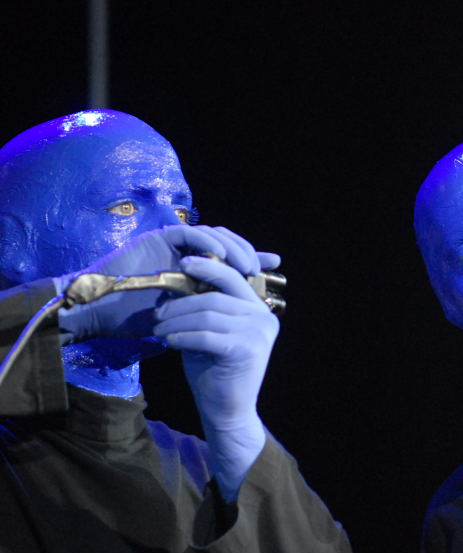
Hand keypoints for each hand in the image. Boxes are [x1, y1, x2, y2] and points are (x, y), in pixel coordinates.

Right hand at [58, 224, 273, 342]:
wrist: (101, 314)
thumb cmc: (140, 318)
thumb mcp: (187, 312)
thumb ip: (212, 301)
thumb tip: (243, 304)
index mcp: (193, 266)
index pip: (228, 255)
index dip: (250, 258)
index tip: (271, 269)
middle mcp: (185, 251)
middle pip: (224, 240)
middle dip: (245, 251)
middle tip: (259, 268)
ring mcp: (172, 242)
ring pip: (211, 233)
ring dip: (232, 247)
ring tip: (245, 266)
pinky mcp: (159, 238)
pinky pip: (189, 234)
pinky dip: (208, 243)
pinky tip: (222, 258)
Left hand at [153, 254, 278, 499]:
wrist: (226, 411)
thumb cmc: (214, 371)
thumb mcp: (209, 333)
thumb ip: (204, 309)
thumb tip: (177, 281)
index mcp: (259, 310)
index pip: (233, 279)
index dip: (209, 267)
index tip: (183, 263)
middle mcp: (263, 318)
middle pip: (217, 295)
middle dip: (182, 300)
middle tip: (158, 311)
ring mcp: (258, 333)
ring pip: (208, 314)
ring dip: (176, 319)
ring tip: (158, 328)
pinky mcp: (246, 349)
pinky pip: (205, 335)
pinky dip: (181, 336)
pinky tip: (167, 340)